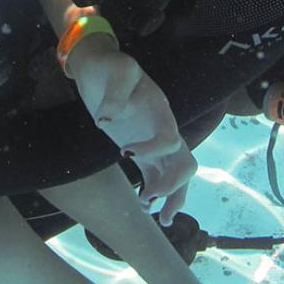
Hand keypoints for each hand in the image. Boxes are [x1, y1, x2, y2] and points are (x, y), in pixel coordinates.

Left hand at [66, 36, 196, 226]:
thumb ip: (116, 92)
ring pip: (176, 175)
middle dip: (173, 185)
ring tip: (157, 217)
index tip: (126, 154)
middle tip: (149, 198)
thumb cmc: (108, 66)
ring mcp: (154, 142)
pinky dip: (155, 193)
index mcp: (160, 110)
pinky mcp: (142, 151)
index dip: (153, 150)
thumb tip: (105, 121)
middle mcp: (163, 128)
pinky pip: (157, 176)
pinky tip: (144, 206)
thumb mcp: (116, 69)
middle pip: (184, 162)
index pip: (170, 138)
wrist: (99, 69)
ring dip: (171, 197)